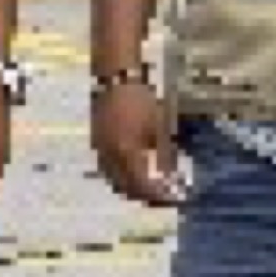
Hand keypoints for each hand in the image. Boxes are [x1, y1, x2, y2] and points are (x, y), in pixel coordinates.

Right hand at [92, 67, 187, 208]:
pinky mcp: (97, 146)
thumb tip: (173, 178)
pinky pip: (109, 171)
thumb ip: (165, 156)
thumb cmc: (142, 100)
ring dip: (136, 189)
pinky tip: (138, 172)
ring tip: (155, 186)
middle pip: (129, 189)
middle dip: (149, 196)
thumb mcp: (160, 128)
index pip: (144, 187)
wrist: (116, 78)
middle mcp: (109, 157)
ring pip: (117, 182)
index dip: (161, 196)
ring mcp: (100, 152)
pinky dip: (124, 177)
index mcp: (126, 153)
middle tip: (168, 195)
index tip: (177, 198)